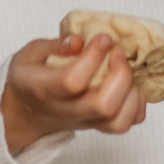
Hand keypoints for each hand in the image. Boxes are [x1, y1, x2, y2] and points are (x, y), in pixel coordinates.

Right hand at [1, 31, 146, 153]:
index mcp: (43, 89)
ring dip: (131, 93)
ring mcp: (85, 121)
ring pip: (118, 121)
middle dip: (120, 75)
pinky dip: (136, 105)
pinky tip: (129, 85)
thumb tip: (78, 40)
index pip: (72, 81)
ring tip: (126, 70)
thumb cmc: (30, 77)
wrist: (28, 111)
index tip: (102, 38)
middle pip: (103, 106)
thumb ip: (52, 46)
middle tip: (118, 52)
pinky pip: (126, 124)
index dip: (93, 58)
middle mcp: (66, 110)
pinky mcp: (99, 126)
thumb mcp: (29, 54)